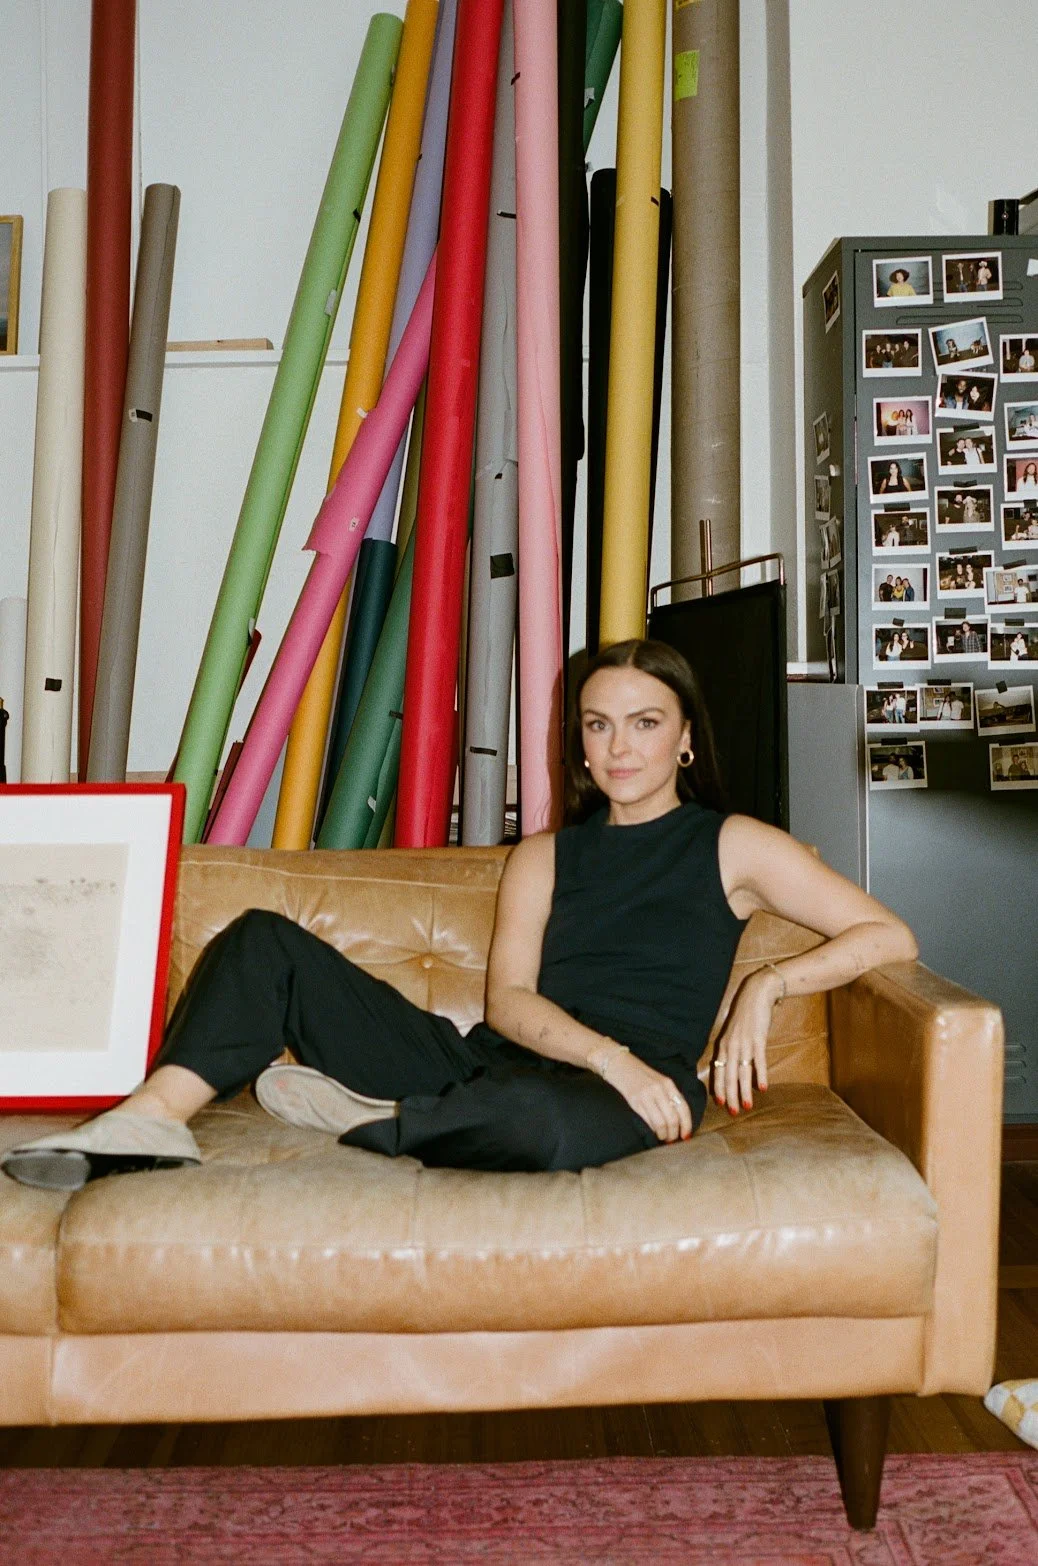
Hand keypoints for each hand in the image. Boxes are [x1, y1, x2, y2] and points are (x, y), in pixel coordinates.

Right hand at [592, 1046, 692, 1142]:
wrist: (619, 1064)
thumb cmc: (640, 1074)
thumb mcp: (659, 1080)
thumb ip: (669, 1095)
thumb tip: (678, 1119)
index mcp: (668, 1084)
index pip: (683, 1108)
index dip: (687, 1125)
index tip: (686, 1135)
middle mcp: (659, 1090)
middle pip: (673, 1118)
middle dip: (674, 1133)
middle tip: (672, 1139)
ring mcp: (646, 1096)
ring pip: (661, 1123)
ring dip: (664, 1134)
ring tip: (663, 1137)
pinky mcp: (634, 1102)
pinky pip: (648, 1121)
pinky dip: (653, 1130)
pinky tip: (653, 1131)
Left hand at [712, 969, 778, 1114]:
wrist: (757, 994)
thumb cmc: (746, 1014)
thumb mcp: (734, 1032)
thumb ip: (732, 1048)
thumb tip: (733, 1067)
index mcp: (723, 1045)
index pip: (718, 1071)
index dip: (719, 1088)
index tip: (720, 1103)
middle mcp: (731, 1046)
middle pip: (729, 1076)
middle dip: (730, 1096)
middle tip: (732, 1113)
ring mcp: (744, 1043)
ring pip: (742, 1072)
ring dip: (744, 1091)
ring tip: (746, 1106)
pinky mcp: (758, 1039)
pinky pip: (759, 1061)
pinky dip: (760, 1075)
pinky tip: (763, 1088)